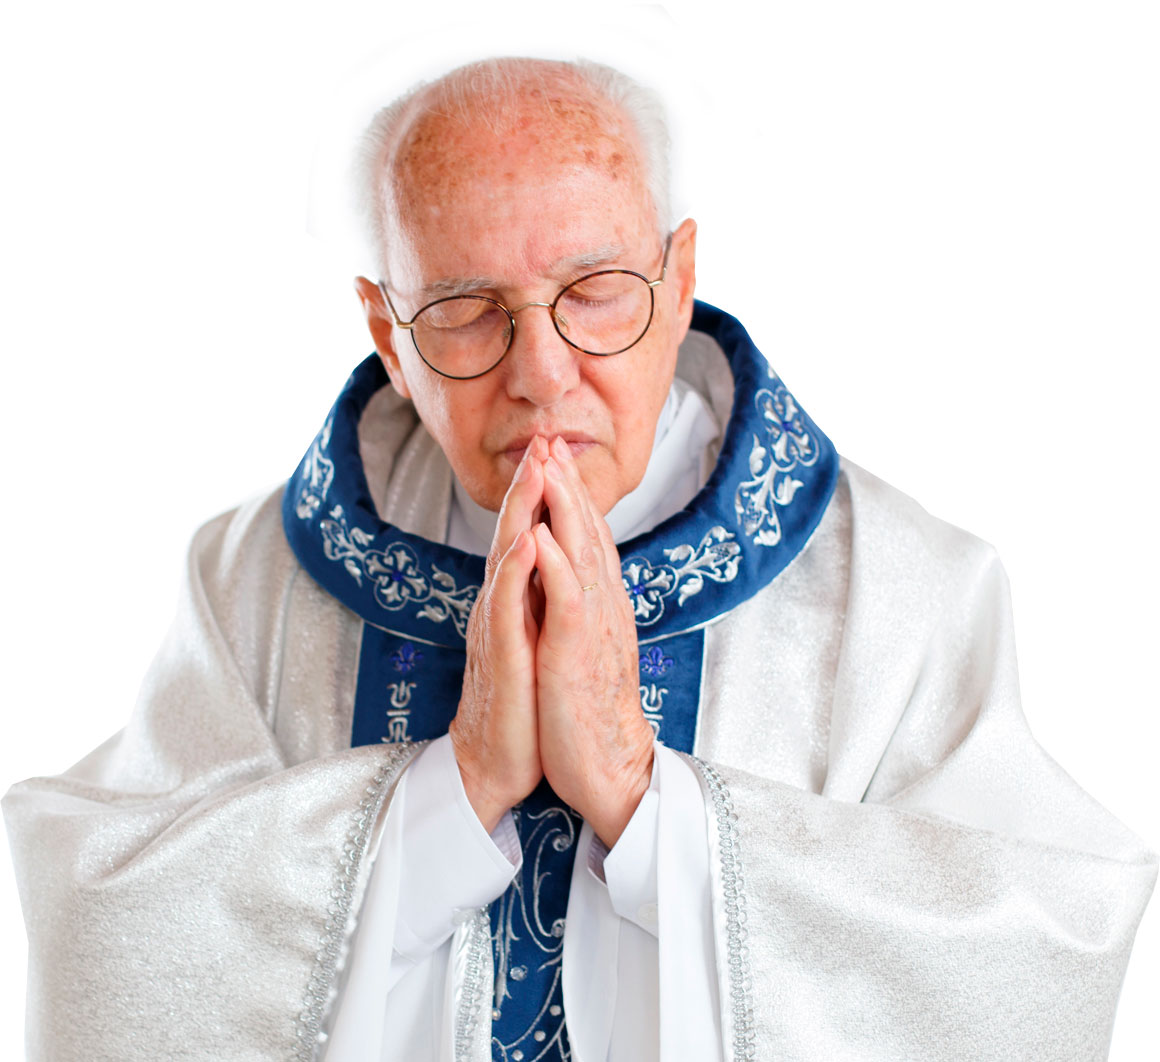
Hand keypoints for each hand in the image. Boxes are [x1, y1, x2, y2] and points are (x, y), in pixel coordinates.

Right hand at [449, 437, 548, 831]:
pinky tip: (528, 542)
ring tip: (535, 470)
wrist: (496, 761)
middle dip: (528, 484)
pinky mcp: (503, 657)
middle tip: (542, 438)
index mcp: (516, 600)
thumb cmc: (521, 701)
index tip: (555, 449)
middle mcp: (502, 605)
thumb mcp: (535, 637)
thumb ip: (538, 597)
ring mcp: (499, 628)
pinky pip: (508, 608)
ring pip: (507, 558)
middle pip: (513, 532)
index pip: (527, 533)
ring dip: (520, 511)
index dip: (540, 492)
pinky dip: (517, 572)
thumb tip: (552, 559)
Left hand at [533, 435, 653, 846]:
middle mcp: (603, 607)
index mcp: (600, 605)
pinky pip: (567, 602)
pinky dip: (555, 565)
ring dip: (564, 507)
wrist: (608, 767)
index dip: (571, 496)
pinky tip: (541, 536)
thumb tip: (566, 574)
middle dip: (566, 484)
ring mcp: (592, 627)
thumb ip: (579, 607)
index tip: (554, 458)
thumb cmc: (589, 709)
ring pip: (580, 554)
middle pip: (586, 533)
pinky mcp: (577, 653)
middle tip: (552, 440)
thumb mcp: (584, 647)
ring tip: (549, 466)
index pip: (586, 539)